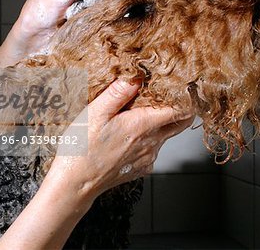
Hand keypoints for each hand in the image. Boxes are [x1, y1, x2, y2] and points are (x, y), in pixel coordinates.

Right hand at [0, 79, 193, 248]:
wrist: (75, 183)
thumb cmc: (82, 149)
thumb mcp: (95, 112)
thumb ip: (118, 93)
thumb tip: (136, 77)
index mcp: (143, 126)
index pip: (182, 111)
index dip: (184, 98)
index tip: (179, 88)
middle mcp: (152, 143)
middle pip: (180, 123)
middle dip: (179, 109)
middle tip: (166, 96)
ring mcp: (148, 157)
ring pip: (165, 135)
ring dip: (159, 123)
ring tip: (137, 114)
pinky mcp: (142, 168)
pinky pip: (153, 149)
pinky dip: (148, 139)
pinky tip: (128, 134)